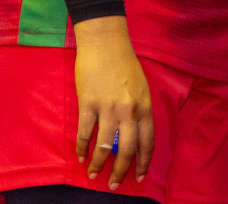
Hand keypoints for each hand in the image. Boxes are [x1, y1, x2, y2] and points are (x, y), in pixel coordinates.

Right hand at [73, 16, 153, 189]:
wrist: (105, 42)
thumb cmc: (124, 63)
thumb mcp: (141, 87)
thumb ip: (139, 110)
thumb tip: (132, 136)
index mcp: (145, 106)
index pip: (148, 142)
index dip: (143, 162)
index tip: (139, 177)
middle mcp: (129, 110)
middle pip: (127, 150)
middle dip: (121, 172)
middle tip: (114, 185)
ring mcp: (108, 107)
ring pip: (105, 146)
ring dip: (98, 164)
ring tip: (93, 174)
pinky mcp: (88, 103)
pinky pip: (85, 133)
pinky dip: (81, 148)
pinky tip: (80, 156)